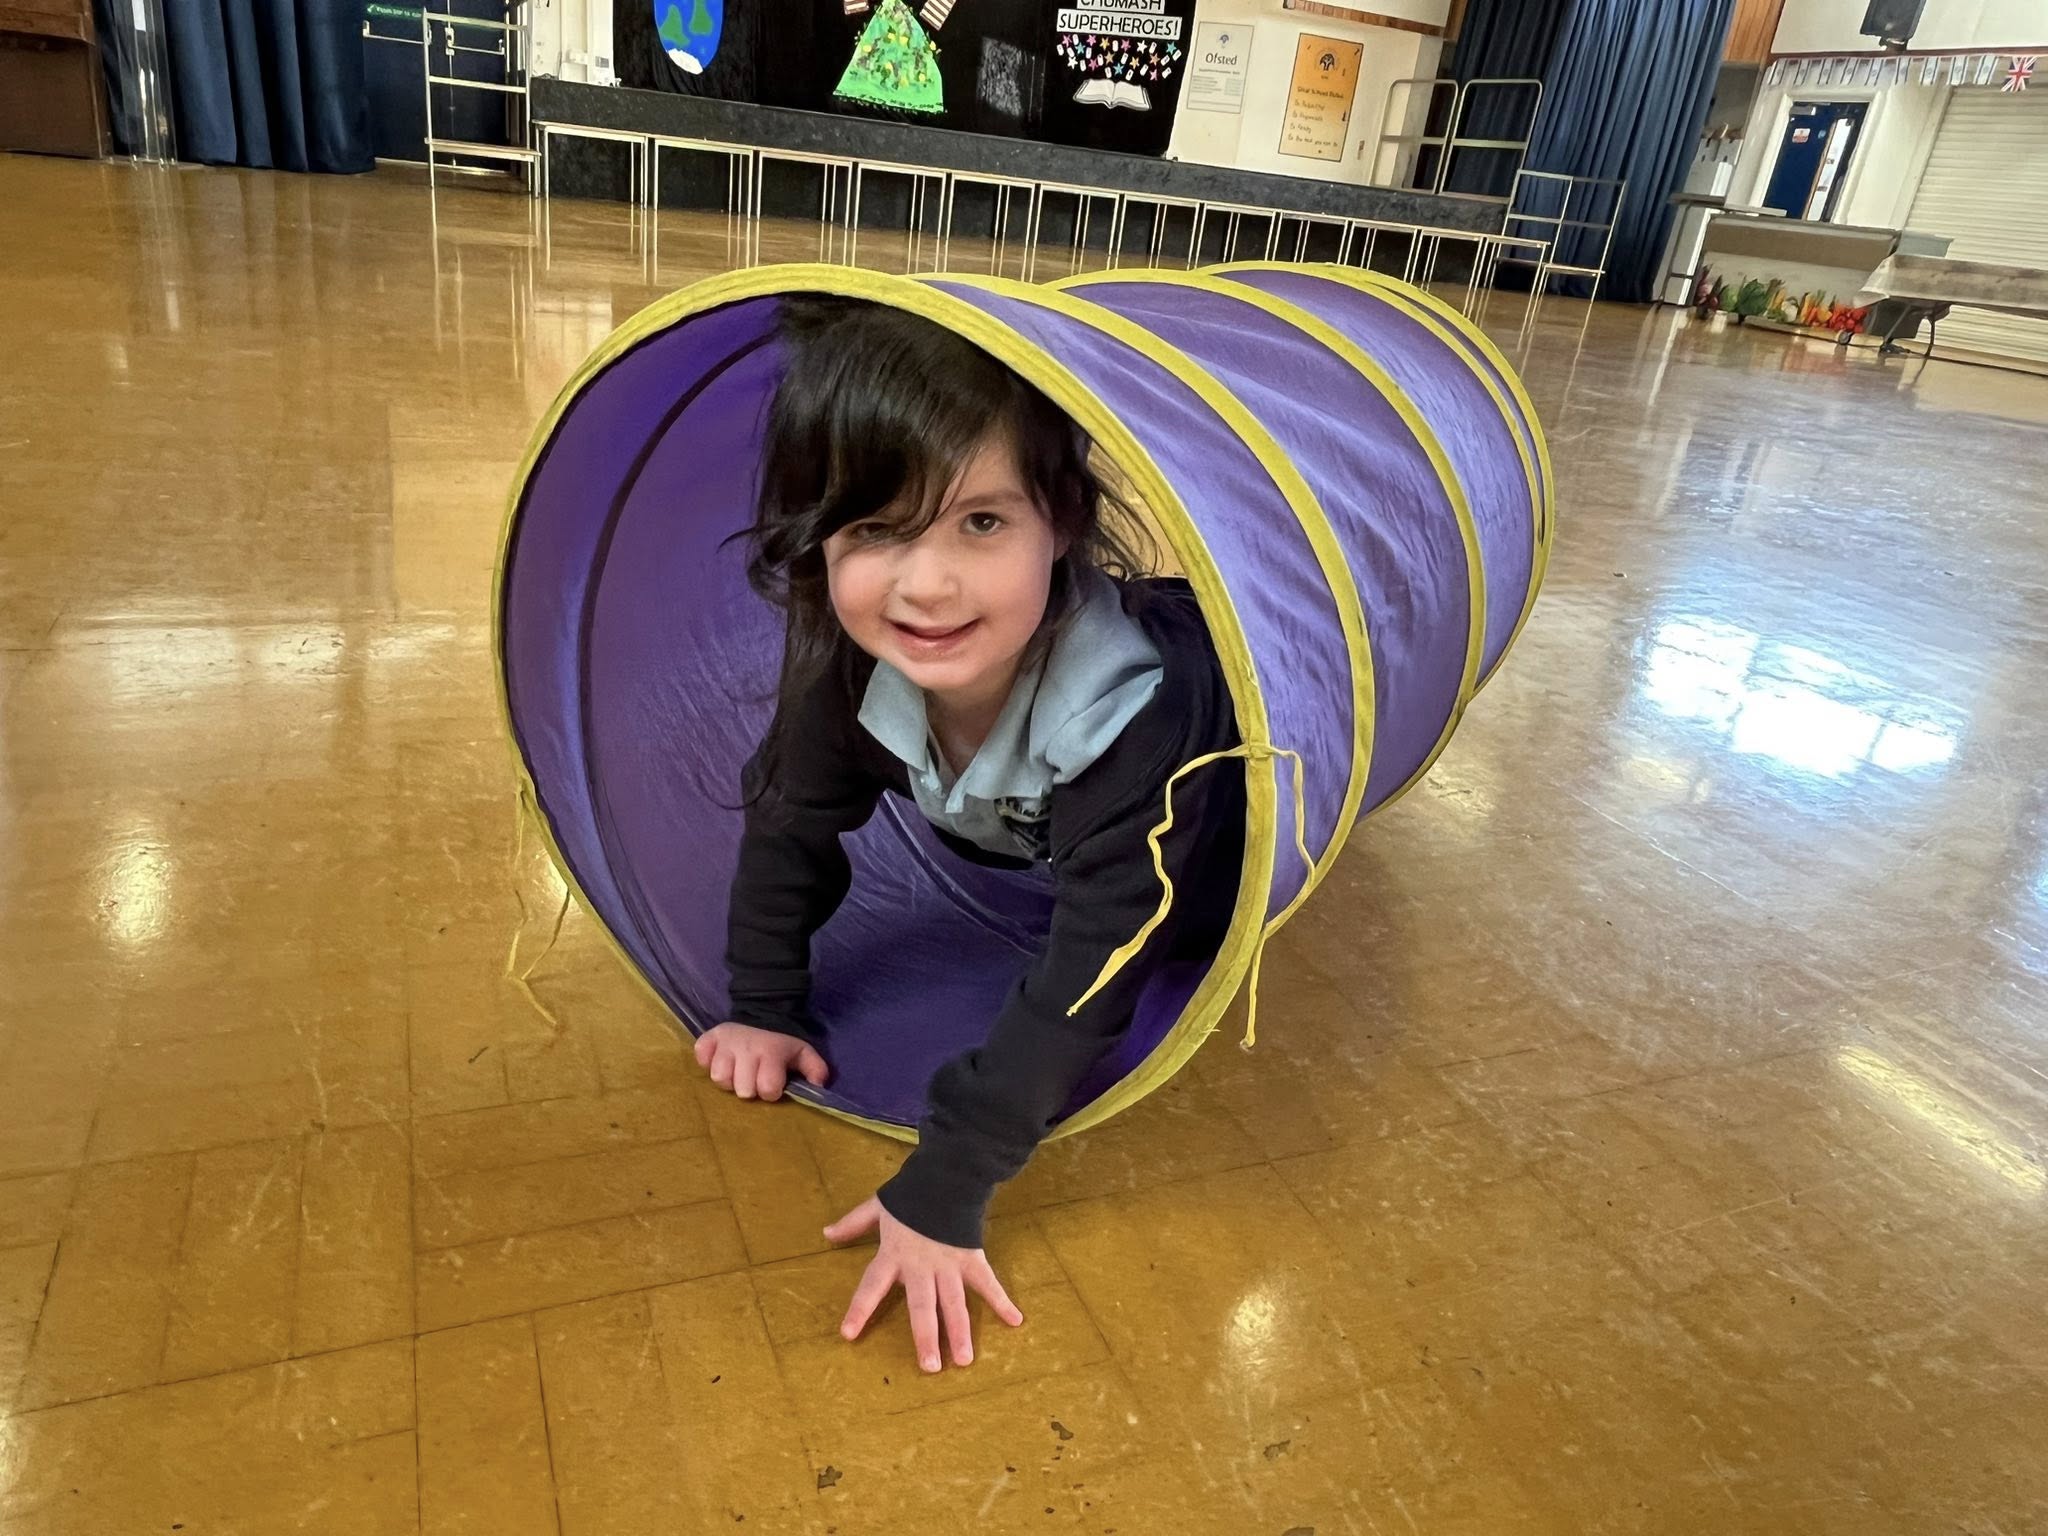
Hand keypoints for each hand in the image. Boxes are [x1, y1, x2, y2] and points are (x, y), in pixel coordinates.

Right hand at [693, 1022, 829, 1101]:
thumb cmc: (781, 1043)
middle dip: (749, 1089)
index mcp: (771, 1052)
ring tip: (737, 1073)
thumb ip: (815, 1069)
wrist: (761, 1014)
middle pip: (742, 1088)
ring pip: (718, 1077)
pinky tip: (719, 1060)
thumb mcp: (802, 1053)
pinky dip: (706, 1061)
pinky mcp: (708, 1038)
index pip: (767, 1088)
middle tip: (753, 1080)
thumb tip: (818, 1087)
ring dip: (728, 1080)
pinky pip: (700, 1056)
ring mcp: (725, 1043)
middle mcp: (747, 1047)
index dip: (771, 1092)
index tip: (773, 1086)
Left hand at [826, 1196, 1023, 1371]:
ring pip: (954, 1303)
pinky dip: (1001, 1301)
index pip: (871, 1286)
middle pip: (922, 1306)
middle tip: (930, 1368)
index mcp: (893, 1255)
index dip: (860, 1309)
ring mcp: (949, 1264)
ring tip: (964, 1360)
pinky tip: (1015, 1320)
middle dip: (926, 1337)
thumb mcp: (877, 1207)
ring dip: (960, 1332)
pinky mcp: (971, 1258)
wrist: (946, 1175)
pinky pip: (987, 1282)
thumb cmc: (910, 1195)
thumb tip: (826, 1234)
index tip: (848, 1334)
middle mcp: (921, 1266)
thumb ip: (854, 1224)